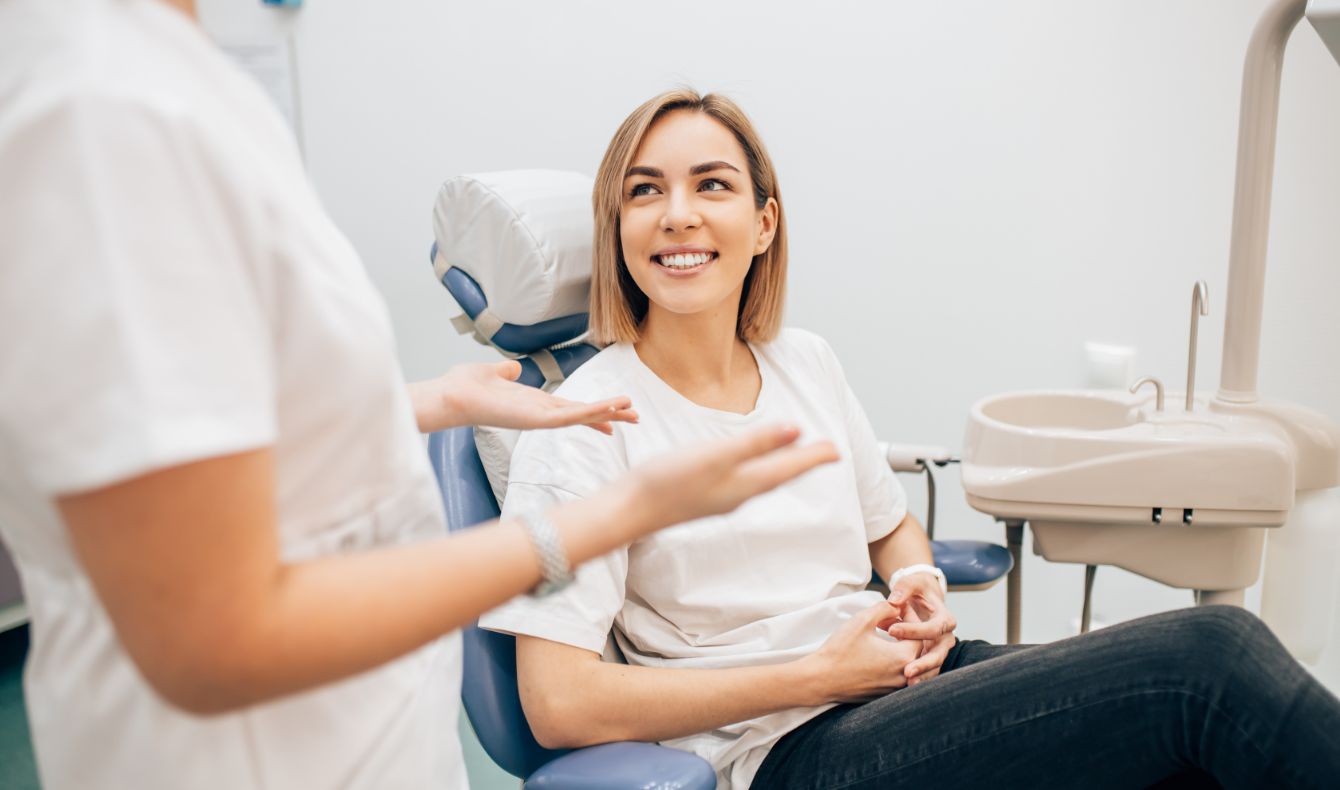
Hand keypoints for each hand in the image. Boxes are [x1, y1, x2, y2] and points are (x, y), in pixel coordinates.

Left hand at [409, 360, 637, 433]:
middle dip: (609, 415)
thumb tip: (513, 367)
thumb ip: (506, 371)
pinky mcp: (535, 420)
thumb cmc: (466, 386)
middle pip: (583, 414)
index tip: (615, 413)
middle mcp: (539, 413)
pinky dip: (590, 413)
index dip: (594, 410)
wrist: (450, 395)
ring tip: (632, 411)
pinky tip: (608, 410)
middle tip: (636, 417)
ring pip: (581, 416)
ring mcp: (539, 419)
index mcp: (534, 403)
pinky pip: (569, 417)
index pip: (570, 407)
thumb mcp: (493, 373)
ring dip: (607, 413)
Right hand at [629, 424, 838, 532]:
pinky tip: (750, 466)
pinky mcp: (704, 495)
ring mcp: (721, 497)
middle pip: (781, 475)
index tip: (838, 450)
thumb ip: (756, 443)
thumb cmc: (669, 481)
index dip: (814, 457)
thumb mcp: (717, 455)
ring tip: (795, 456)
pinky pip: (745, 481)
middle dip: (804, 462)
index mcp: (747, 483)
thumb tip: (796, 430)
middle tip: (826, 453)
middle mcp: (739, 494)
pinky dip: (758, 469)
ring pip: (763, 479)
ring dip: (783, 467)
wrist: (631, 510)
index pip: (790, 468)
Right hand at [801, 602, 922, 703]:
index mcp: (903, 657)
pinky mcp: (884, 695)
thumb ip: (885, 608)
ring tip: (886, 634)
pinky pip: (897, 675)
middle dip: (906, 632)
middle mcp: (904, 676)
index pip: (919, 633)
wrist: (821, 679)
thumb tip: (897, 606)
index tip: (897, 608)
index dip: (910, 617)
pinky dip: (893, 662)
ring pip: (908, 663)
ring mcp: (894, 688)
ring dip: (900, 647)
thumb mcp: (862, 620)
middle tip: (891, 620)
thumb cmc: (841, 650)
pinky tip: (878, 651)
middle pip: (916, 649)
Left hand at [885, 576, 957, 685]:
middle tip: (907, 671)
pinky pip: (928, 671)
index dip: (913, 630)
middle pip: (939, 653)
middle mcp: (946, 637)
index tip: (891, 631)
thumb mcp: (912, 583)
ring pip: (935, 666)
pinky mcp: (930, 658)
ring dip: (923, 675)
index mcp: (945, 618)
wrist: (922, 600)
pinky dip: (919, 678)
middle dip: (924, 663)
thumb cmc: (916, 590)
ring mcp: (939, 650)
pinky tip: (906, 686)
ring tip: (907, 683)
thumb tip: (894, 600)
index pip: (933, 628)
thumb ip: (904, 588)